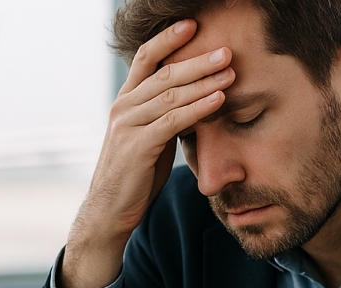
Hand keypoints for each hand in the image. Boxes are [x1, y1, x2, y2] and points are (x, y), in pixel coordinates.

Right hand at [60, 19, 234, 287]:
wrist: (110, 211)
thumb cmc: (135, 175)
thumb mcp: (151, 138)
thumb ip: (167, 116)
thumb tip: (198, 99)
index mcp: (126, 101)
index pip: (146, 58)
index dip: (168, 38)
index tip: (194, 24)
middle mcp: (123, 107)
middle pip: (164, 72)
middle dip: (198, 59)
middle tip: (227, 49)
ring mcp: (127, 126)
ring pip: (170, 94)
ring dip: (204, 80)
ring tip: (230, 70)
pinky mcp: (137, 146)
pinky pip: (172, 121)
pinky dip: (198, 108)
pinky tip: (219, 99)